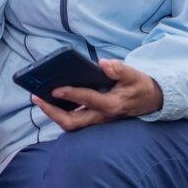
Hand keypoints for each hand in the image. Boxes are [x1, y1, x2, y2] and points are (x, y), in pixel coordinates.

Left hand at [32, 59, 163, 130]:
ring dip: (53, 114)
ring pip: (72, 124)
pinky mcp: (95, 118)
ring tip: (38, 99)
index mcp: (112, 104)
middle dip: (52, 112)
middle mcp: (102, 116)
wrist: (152, 100)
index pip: (87, 100)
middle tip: (36, 98)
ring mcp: (98, 119)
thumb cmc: (139, 85)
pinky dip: (60, 113)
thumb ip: (119, 69)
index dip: (70, 95)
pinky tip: (49, 101)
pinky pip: (75, 120)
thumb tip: (103, 63)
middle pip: (73, 122)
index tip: (55, 89)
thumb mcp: (133, 75)